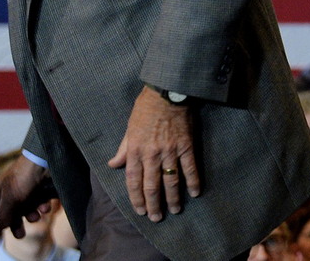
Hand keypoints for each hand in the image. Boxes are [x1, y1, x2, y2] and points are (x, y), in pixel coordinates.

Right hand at [0, 150, 51, 238]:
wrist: (47, 160)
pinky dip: (42, 206)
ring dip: (32, 214)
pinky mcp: (41, 187)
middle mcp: (11, 189)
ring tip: (37, 215)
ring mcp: (26, 187)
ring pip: (27, 208)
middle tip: (21, 235)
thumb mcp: (10, 200)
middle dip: (17, 223)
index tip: (0, 229)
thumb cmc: (24, 178)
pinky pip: (39, 201)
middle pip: (11, 211)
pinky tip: (46, 207)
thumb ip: (4, 215)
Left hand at [107, 88, 200, 222]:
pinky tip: (195, 192)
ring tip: (175, 210)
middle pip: (152, 186)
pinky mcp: (186, 145)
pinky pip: (190, 167)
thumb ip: (123, 149)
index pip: (134, 181)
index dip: (136, 198)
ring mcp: (170, 151)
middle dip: (154, 204)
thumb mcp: (129, 128)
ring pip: (171, 180)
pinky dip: (193, 181)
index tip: (140, 210)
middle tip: (156, 218)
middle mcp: (152, 154)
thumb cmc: (146, 108)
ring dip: (173, 198)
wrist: (168, 91)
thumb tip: (113, 165)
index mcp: (135, 150)